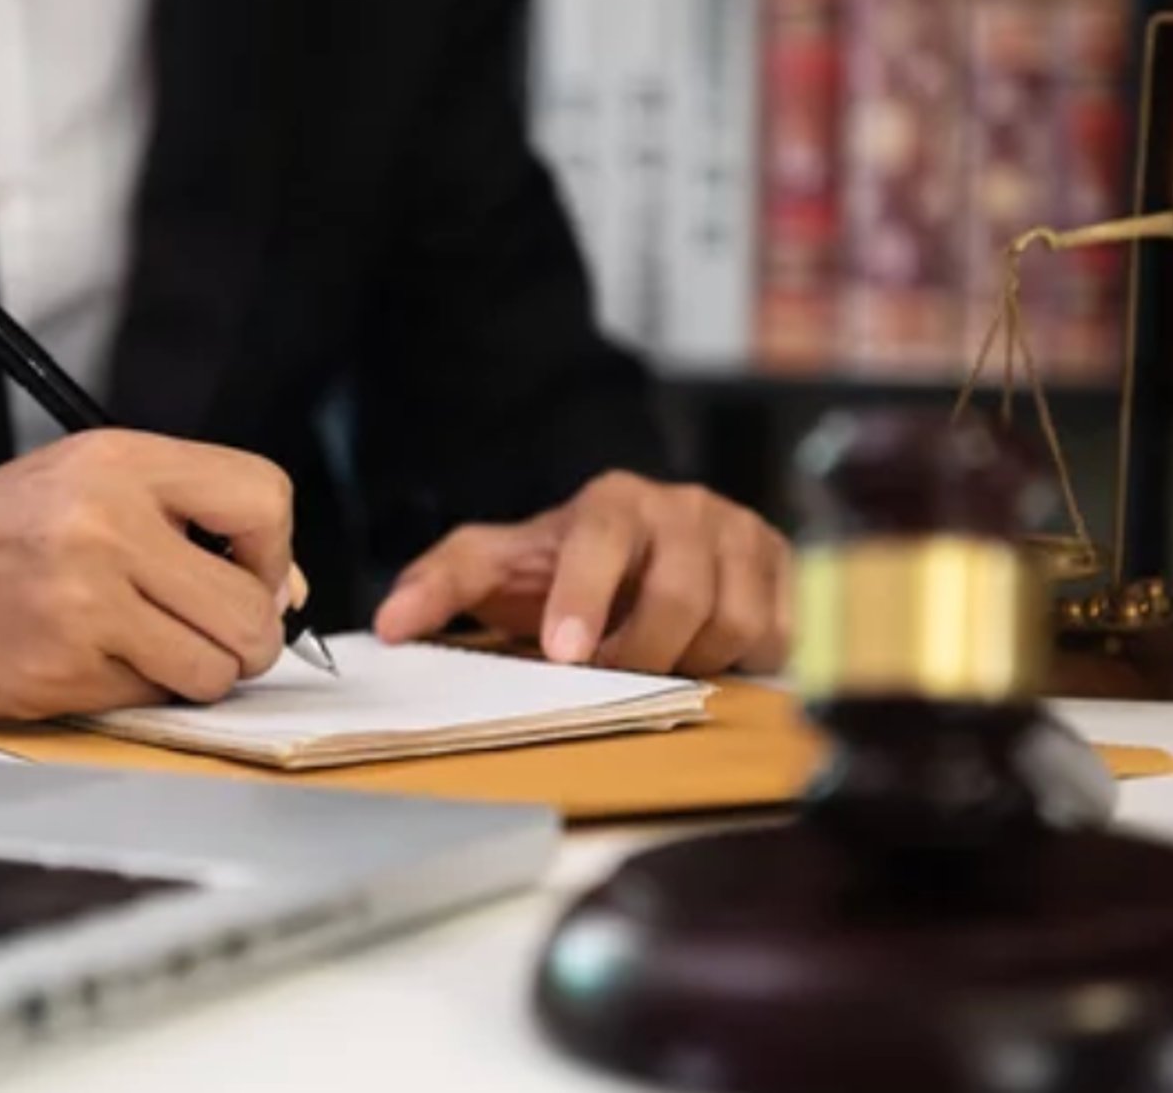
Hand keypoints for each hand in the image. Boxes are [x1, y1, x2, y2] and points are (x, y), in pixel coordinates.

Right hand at [0, 430, 294, 718]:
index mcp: (122, 461)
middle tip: (209, 634)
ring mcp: (83, 601)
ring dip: (196, 673)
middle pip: (251, 606)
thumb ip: (192, 521)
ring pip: (215, 668)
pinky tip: (89, 661)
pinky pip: (152, 699)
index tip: (244, 573)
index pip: (263, 499)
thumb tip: (286, 591)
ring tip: (146, 647)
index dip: (271, 552)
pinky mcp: (59, 670)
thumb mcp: (90, 484)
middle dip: (246, 637)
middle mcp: (107, 523)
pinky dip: (136, 692)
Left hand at [372, 472, 789, 676]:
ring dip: (692, 660)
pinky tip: (706, 652)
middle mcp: (684, 507)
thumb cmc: (559, 565)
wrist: (635, 542)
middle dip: (642, 653)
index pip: (601, 541)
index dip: (585, 598)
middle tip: (613, 671)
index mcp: (611, 500)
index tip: (565, 655)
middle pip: (680, 598)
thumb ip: (440, 583)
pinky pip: (781, 637)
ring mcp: (742, 532)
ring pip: (735, 624)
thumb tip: (387, 627)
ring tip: (656, 655)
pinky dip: (744, 661)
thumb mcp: (496, 565)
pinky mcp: (784, 565)